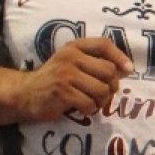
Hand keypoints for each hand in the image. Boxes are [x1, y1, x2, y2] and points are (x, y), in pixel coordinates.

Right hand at [17, 37, 131, 120]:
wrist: (26, 94)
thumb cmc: (55, 80)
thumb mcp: (73, 64)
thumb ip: (95, 63)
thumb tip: (127, 68)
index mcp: (74, 47)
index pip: (103, 44)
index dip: (120, 56)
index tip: (128, 70)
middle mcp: (70, 57)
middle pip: (109, 71)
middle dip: (111, 86)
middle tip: (104, 94)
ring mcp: (65, 74)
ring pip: (102, 90)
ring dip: (101, 101)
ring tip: (92, 102)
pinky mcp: (62, 92)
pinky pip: (89, 103)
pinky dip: (90, 109)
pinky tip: (82, 108)